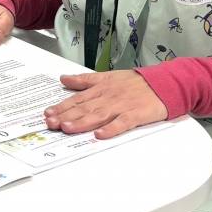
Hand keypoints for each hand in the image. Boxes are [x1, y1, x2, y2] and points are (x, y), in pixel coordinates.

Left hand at [44, 70, 168, 139]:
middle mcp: (108, 97)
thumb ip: (84, 80)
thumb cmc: (135, 82)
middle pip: (84, 108)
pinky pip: (122, 123)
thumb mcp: (107, 77)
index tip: (48, 113)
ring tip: (67, 127)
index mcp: (101, 88)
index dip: (62, 106)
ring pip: (99, 115)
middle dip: (66, 115)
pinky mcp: (136, 114)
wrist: (163, 83)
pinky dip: (111, 128)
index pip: (78, 99)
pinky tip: (100, 134)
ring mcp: (122, 106)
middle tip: (51, 123)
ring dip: (82, 122)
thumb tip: (64, 78)